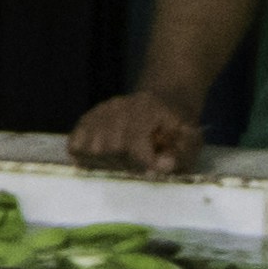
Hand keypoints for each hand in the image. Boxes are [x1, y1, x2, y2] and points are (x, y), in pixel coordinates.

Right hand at [67, 90, 207, 177]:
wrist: (166, 98)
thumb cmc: (178, 125)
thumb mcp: (191, 138)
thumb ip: (182, 152)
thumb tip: (164, 165)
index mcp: (146, 109)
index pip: (134, 142)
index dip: (145, 162)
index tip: (154, 169)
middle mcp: (118, 107)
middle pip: (108, 148)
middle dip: (125, 163)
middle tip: (138, 164)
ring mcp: (100, 112)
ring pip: (90, 148)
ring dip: (106, 161)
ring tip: (123, 160)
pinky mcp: (88, 118)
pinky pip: (76, 142)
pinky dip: (85, 154)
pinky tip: (104, 156)